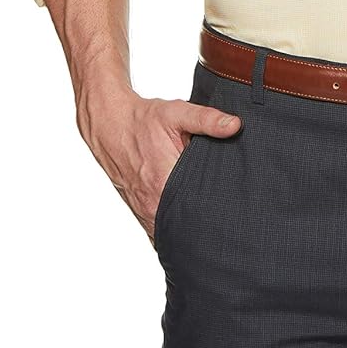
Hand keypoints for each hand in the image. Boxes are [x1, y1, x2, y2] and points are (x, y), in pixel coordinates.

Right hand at [76, 88, 242, 243]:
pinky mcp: (141, 213)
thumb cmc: (143, 121)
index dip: (216, 212)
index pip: (197, 209)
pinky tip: (189, 228)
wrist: (111, 126)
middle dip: (206, 227)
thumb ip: (207, 119)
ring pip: (172, 235)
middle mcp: (152, 203)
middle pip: (187, 227)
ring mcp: (144, 212)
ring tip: (211, 230)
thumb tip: (234, 125)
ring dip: (189, 233)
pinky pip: (160, 232)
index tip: (231, 212)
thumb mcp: (177, 113)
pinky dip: (174, 233)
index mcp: (164, 181)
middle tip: (226, 223)